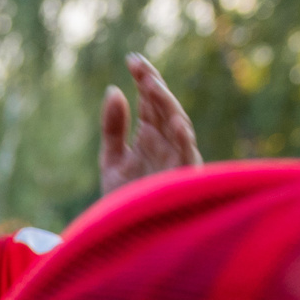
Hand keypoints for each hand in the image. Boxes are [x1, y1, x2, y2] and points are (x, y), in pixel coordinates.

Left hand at [100, 53, 199, 194]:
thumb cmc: (124, 201)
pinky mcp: (183, 179)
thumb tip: (112, 90)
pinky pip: (187, 156)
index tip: (131, 59)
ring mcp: (176, 159)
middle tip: (140, 67)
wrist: (128, 239)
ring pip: (177, 125)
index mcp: (150, 136)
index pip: (149, 101)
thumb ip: (113, 127)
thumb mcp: (112, 161)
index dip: (143, 79)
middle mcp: (166, 143)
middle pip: (163, 107)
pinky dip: (183, 140)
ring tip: (152, 86)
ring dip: (167, 106)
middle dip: (153, 86)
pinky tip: (175, 123)